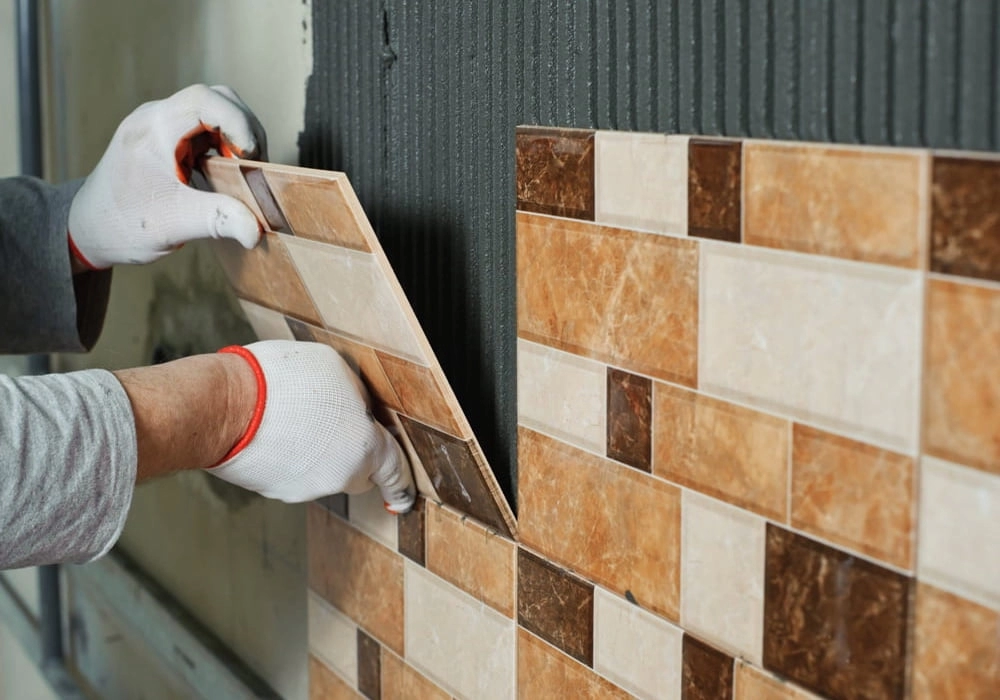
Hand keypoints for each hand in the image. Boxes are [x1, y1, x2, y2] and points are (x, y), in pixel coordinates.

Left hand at [68, 84, 266, 268]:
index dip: (238, 123)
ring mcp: (161, 126)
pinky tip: (227, 174)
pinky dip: (226, 146)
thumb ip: (217, 220)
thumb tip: (255, 229)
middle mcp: (156, 118)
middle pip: (216, 99)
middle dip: (244, 129)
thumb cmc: (122, 225)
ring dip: (237, 137)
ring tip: (243, 171)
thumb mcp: (173, 225)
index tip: (251, 157)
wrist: (89, 229)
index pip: (205, 100)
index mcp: (153, 129)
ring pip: (214, 111)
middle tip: (253, 166)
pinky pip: (206, 128)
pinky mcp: (167, 139)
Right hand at [207, 341, 416, 512]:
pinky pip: (293, 474)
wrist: (227, 405)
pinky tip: (273, 430)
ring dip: (316, 452)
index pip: (394, 472)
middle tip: (333, 422)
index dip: (401, 485)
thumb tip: (356, 409)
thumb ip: (357, 396)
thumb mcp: (337, 370)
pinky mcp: (275, 491)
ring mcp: (305, 488)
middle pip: (358, 472)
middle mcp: (340, 476)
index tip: (403, 499)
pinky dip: (290, 457)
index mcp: (365, 448)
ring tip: (292, 415)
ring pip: (323, 472)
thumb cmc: (284, 381)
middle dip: (352, 454)